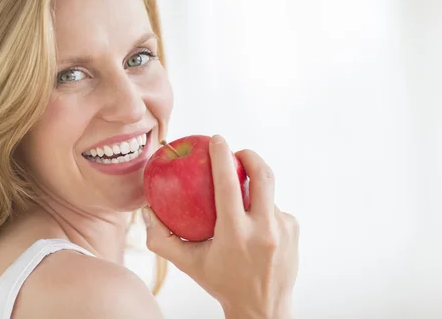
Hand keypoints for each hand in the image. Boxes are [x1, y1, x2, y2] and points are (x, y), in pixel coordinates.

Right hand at [143, 134, 298, 318]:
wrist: (263, 310)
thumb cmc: (221, 283)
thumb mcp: (189, 264)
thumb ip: (162, 240)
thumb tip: (148, 212)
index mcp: (236, 233)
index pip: (228, 183)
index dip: (222, 155)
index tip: (217, 139)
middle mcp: (264, 229)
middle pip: (263, 174)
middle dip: (250, 156)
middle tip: (238, 154)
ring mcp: (283, 229)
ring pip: (267, 195)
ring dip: (253, 192)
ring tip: (241, 204)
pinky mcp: (294, 231)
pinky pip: (276, 209)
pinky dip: (263, 210)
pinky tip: (255, 227)